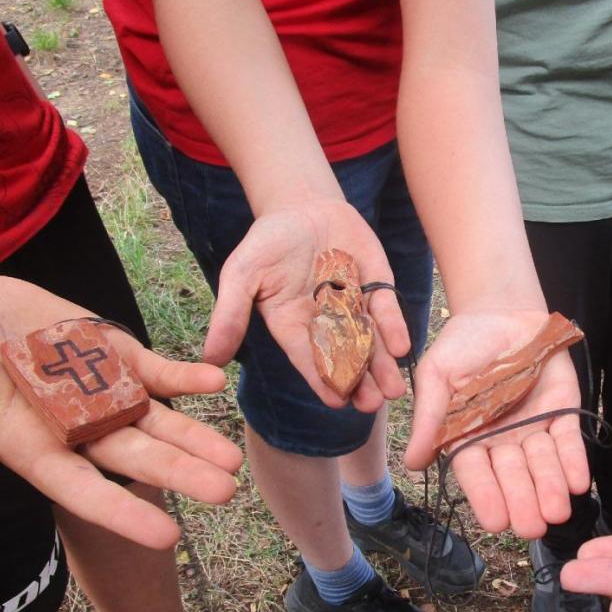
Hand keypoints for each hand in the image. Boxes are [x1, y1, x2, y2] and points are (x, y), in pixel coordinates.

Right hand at [0, 275, 244, 549]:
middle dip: (180, 474)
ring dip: (193, 437)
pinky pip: (156, 371)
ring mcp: (99, 394)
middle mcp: (75, 431)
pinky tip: (213, 382)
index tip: (168, 536)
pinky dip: (184, 378)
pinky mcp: (113, 356)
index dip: (124, 513)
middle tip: (226, 492)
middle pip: (135, 458)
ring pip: (155, 422)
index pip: (85, 492)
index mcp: (34, 451)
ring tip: (233, 457)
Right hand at [202, 199, 409, 411]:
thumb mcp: (242, 274)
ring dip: (382, 366)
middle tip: (372, 405)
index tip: (336, 402)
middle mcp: (327, 324)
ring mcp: (354, 306)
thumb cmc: (266, 243)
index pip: (309, 360)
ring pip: (371, 342)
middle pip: (345, 359)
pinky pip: (386, 308)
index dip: (322, 381)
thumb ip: (231, 314)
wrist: (301, 206)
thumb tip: (209, 358)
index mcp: (293, 328)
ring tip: (393, 391)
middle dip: (359, 383)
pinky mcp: (376, 285)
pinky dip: (393, 327)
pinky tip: (402, 346)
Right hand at [405, 310, 590, 536]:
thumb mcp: (437, 375)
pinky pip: (569, 441)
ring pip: (543, 465)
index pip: (475, 473)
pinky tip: (579, 482)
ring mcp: (534, 428)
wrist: (500, 311)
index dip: (486, 496)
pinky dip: (574, 461)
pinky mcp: (563, 412)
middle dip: (523, 501)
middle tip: (531, 527)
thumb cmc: (462, 344)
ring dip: (551, 488)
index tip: (495, 521)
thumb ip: (429, 416)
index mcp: (468, 437)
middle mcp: (502, 440)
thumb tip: (413, 464)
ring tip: (558, 511)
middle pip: (513, 477)